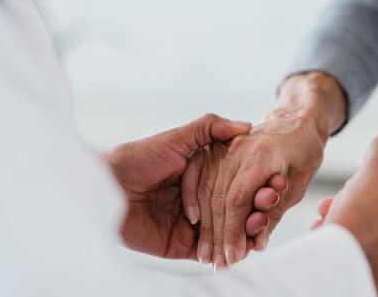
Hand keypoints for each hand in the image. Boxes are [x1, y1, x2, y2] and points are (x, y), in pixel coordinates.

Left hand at [102, 113, 273, 258]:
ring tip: (260, 231)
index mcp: (198, 173)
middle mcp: (196, 199)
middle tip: (270, 210)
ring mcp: (189, 224)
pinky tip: (242, 249)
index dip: (255, 184)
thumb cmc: (134, 159)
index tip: (275, 185)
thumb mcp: (176, 138)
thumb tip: (245, 125)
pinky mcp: (179, 245)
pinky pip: (208, 251)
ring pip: (225, 231)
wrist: (102, 190)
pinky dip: (226, 252)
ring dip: (244, 232)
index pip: (235, 181)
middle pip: (233, 209)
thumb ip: (209, 129)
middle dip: (254, 211)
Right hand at [182, 110, 322, 267]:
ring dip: (206, 224)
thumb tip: (258, 243)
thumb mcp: (299, 185)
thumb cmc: (304, 152)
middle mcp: (239, 147)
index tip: (234, 255)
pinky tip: (195, 221)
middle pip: (219, 197)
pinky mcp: (215, 145)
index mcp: (263, 154)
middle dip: (219, 235)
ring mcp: (225, 144)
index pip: (239, 199)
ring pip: (206, 189)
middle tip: (221, 261)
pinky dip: (193, 198)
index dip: (234, 231)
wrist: (296, 120)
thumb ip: (275, 213)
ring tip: (208, 251)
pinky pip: (197, 173)